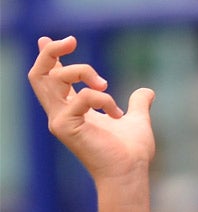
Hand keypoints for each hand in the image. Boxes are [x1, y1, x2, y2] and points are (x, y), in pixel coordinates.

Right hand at [28, 36, 156, 180]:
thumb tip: (146, 92)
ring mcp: (59, 120)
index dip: (48, 57)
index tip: (49, 39)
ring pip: (51, 78)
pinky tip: (115, 112)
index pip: (50, 78)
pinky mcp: (65, 127)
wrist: (131, 172)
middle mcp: (60, 113)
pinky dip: (101, 97)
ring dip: (81, 71)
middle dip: (51, 52)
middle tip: (72, 41)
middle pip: (38, 74)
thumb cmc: (132, 152)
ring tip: (106, 86)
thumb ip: (137, 104)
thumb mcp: (136, 120)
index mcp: (71, 109)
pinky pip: (81, 97)